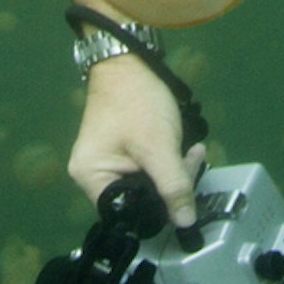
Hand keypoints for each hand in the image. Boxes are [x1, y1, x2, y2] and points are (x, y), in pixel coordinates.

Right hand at [67, 53, 200, 227]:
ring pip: (146, 185)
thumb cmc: (137, 102)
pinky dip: (166, 163)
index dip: (157, 210)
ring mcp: (106, 163)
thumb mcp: (159, 147)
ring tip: (193, 152)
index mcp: (91, 178)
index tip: (184, 194)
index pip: (127, 214)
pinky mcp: (120, 152)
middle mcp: (92, 176)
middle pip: (137, 200)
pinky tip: (184, 149)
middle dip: (170, 187)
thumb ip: (173, 186)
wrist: (130, 59)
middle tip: (193, 162)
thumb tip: (185, 223)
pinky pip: (145, 170)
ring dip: (173, 173)